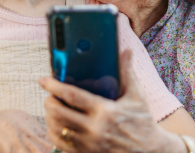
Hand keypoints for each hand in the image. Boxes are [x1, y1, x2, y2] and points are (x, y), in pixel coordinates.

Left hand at [39, 49, 184, 152]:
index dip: (54, 86)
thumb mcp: (136, 96)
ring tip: (52, 108)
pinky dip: (54, 134)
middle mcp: (94, 129)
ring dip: (49, 117)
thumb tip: (127, 51)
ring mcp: (89, 144)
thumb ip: (128, 72)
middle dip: (49, 101)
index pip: (72, 95)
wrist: (151, 152)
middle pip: (58, 113)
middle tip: (49, 95)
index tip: (43, 79)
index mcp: (105, 111)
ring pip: (57, 130)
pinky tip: (56, 125)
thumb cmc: (143, 122)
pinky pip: (61, 145)